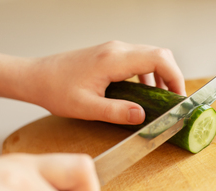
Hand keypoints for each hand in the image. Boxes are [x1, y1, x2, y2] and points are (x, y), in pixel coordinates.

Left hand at [22, 41, 185, 124]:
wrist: (36, 77)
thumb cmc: (56, 90)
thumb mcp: (86, 107)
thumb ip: (117, 112)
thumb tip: (142, 116)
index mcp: (113, 59)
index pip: (158, 59)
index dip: (175, 77)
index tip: (179, 97)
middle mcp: (116, 49)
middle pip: (158, 54)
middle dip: (172, 76)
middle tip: (173, 100)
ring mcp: (112, 49)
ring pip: (149, 56)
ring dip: (160, 75)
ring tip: (161, 99)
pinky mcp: (109, 54)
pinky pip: (137, 60)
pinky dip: (147, 74)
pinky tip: (142, 92)